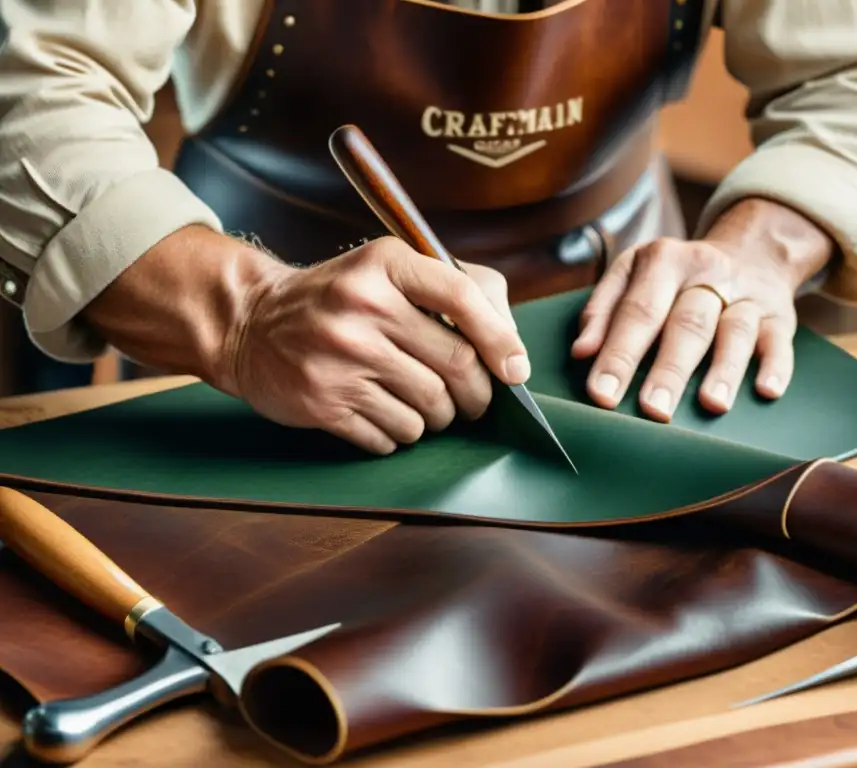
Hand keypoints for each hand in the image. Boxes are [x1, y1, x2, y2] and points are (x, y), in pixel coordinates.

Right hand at [226, 237, 528, 453]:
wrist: (251, 323)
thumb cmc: (339, 299)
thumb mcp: (388, 270)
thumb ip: (455, 290)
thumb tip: (510, 346)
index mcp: (386, 265)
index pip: (463, 297)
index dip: (501, 340)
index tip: (515, 370)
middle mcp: (363, 307)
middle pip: (456, 366)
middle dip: (477, 395)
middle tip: (474, 402)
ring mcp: (341, 357)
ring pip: (429, 409)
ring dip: (437, 419)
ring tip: (425, 407)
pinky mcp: (324, 402)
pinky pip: (391, 436)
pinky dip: (400, 435)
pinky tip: (386, 415)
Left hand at [570, 199, 832, 421]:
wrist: (750, 252)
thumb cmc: (674, 279)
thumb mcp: (632, 275)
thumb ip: (602, 310)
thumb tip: (582, 352)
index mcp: (663, 260)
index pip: (638, 311)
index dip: (619, 354)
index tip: (601, 395)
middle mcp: (707, 272)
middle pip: (686, 324)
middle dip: (668, 370)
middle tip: (652, 410)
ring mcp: (746, 295)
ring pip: (735, 332)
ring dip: (723, 370)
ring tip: (711, 405)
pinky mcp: (779, 317)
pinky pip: (780, 341)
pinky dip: (775, 367)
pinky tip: (766, 391)